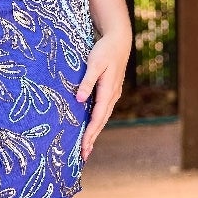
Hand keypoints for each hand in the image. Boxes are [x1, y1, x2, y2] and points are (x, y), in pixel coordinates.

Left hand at [76, 26, 131, 159]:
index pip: (97, 117)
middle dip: (92, 138)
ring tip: (87, 147)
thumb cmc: (105, 50)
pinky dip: (97, 122)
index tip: (83, 146)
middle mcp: (112, 96)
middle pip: (101, 122)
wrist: (119, 41)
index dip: (90, 133)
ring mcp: (113, 94)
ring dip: (95, 132)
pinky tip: (92, 127)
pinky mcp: (111, 91)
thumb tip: (79, 99)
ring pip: (103, 117)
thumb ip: (87, 81)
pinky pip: (103, 111)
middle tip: (83, 155)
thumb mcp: (94, 63)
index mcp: (108, 91)